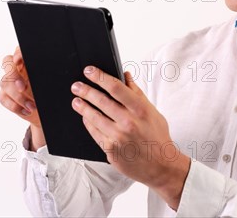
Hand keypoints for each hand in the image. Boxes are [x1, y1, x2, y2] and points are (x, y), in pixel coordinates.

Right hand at [0, 47, 44, 149]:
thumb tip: (56, 69)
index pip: (20, 50)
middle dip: (14, 75)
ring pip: (5, 83)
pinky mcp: (5, 95)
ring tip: (32, 106)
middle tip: (22, 87)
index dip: (18, 53)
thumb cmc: (53, 94)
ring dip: (18, 96)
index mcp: (30, 62)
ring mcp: (10, 82)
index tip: (19, 60)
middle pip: (7, 63)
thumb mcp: (54, 83)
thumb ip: (50, 74)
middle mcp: (18, 69)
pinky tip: (27, 111)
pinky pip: (3, 98)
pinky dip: (15, 106)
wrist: (48, 111)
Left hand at [70, 66, 190, 210]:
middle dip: (86, 90)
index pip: (116, 88)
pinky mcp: (110, 149)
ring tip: (76, 100)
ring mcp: (118, 137)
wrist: (161, 165)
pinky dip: (88, 122)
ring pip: (94, 117)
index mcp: (140, 109)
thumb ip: (137, 93)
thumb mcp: (152, 112)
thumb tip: (125, 75)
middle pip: (101, 101)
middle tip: (76, 85)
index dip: (100, 77)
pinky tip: (85, 117)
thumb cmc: (157, 137)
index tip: (90, 71)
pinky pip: (94, 132)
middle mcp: (128, 122)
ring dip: (82, 106)